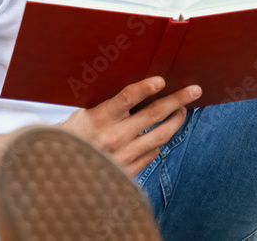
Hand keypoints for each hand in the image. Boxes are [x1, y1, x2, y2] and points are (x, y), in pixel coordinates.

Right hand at [57, 76, 200, 176]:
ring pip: (160, 135)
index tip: (161, 80)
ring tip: (183, 109)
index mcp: (98, 119)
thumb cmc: (73, 137)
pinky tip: (163, 131)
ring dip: (176, 119)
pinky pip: (153, 153)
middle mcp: (113, 138)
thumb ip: (108, 104)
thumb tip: (139, 89)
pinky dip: (160, 140)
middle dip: (177, 100)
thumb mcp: (83, 115)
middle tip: (194, 90)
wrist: (62, 176)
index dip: (144, 88)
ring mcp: (123, 156)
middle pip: (153, 115)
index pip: (125, 99)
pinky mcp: (128, 172)